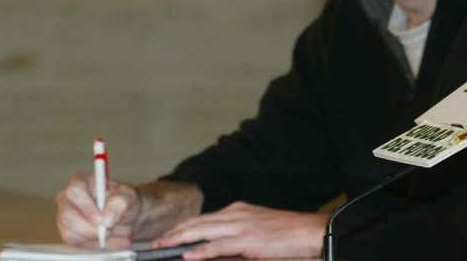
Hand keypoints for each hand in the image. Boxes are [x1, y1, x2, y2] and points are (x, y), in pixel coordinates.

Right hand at [56, 173, 141, 248]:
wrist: (127, 216)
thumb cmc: (124, 202)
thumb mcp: (128, 197)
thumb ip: (120, 202)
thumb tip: (108, 216)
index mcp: (82, 182)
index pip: (75, 191)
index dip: (87, 207)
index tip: (100, 219)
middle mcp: (69, 198)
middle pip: (68, 216)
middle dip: (91, 228)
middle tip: (109, 230)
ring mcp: (65, 216)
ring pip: (71, 233)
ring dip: (96, 238)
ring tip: (114, 233)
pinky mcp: (68, 232)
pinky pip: (76, 243)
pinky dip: (95, 244)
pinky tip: (109, 239)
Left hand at [152, 202, 327, 259]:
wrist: (311, 232)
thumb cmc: (288, 236)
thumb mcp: (258, 234)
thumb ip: (235, 239)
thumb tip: (212, 252)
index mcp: (239, 211)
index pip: (203, 219)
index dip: (183, 227)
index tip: (167, 236)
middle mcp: (237, 214)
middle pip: (198, 222)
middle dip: (174, 232)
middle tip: (154, 242)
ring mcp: (242, 225)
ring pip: (203, 231)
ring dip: (179, 239)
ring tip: (161, 246)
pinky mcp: (249, 239)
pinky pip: (219, 245)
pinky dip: (201, 250)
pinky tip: (187, 255)